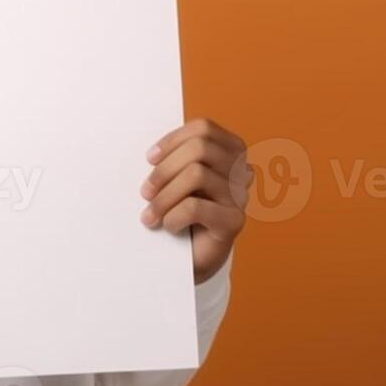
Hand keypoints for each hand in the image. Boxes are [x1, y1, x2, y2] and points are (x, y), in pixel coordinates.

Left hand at [140, 118, 248, 283]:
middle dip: (165, 169)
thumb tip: (150, 153)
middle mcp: (241, 170)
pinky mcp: (234, 221)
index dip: (173, 140)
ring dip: (164, 196)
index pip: (203, 128)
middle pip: (200, 148)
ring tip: (149, 214)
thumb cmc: (178, 209)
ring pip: (197, 174)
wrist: (189, 256)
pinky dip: (173, 217)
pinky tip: (168, 226)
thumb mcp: (175, 178)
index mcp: (230, 150)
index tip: (149, 159)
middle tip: (145, 192)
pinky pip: (195, 207)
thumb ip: (172, 159)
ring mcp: (240, 195)